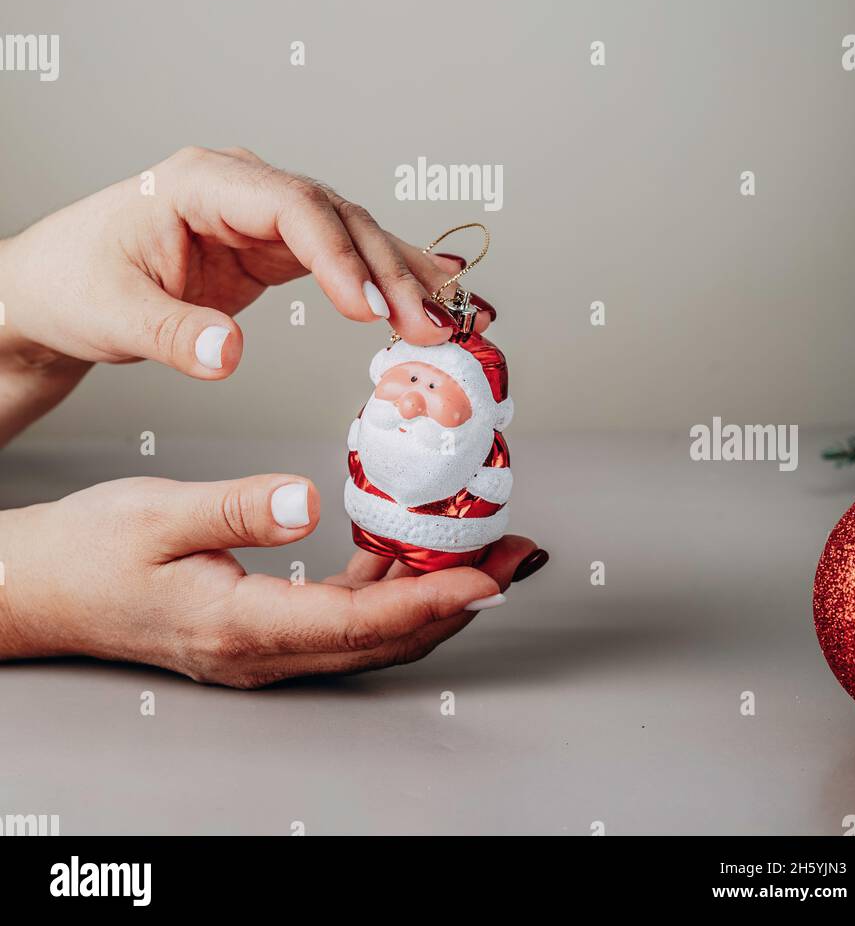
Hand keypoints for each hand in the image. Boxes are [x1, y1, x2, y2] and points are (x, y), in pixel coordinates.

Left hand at [0, 145, 493, 441]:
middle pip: (335, 217)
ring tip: (448, 319)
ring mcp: (262, 215)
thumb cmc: (72, 284)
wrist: (56, 289)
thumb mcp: (110, 314)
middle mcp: (242, 187)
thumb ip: (171, 334)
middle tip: (428, 325)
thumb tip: (230, 357)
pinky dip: (384, 281)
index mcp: (201, 180)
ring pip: (351, 234)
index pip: (290, 205)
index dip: (337, 254)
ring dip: (399, 277)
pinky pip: (342, 257)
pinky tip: (429, 298)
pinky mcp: (272, 248)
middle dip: (387, 271)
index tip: (366, 308)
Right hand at [0, 473, 537, 686]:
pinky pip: (338, 618)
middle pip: (380, 639)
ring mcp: (260, 648)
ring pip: (367, 634)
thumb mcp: (159, 514)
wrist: (43, 588)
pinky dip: (383, 588)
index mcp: (240, 625)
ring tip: (476, 548)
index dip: (431, 599)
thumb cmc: (91, 552)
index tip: (486, 574)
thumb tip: (308, 501)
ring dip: (428, 595)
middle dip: (456, 601)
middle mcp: (260, 651)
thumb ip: (237, 509)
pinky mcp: (257, 630)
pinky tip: (396, 545)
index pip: (357, 621)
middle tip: (511, 555)